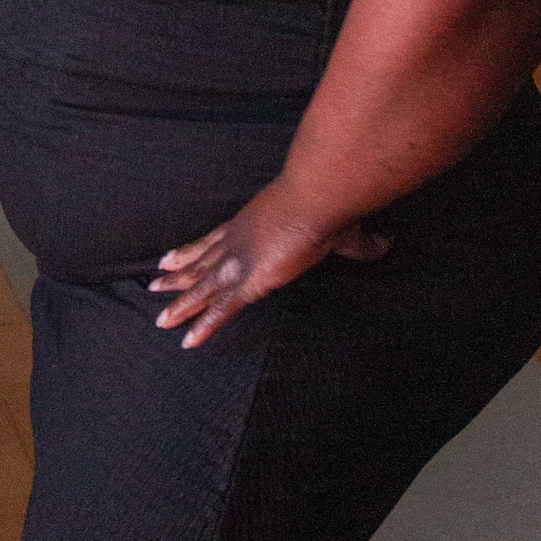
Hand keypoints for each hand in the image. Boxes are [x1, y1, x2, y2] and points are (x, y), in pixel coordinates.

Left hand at [148, 178, 388, 348]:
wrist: (318, 198)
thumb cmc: (328, 207)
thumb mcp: (343, 228)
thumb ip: (361, 242)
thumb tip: (386, 244)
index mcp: (251, 223)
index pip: (213, 240)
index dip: (191, 251)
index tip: (169, 258)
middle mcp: (237, 241)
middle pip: (199, 263)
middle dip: (177, 277)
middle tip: (154, 286)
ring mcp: (239, 262)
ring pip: (201, 288)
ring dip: (180, 306)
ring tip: (158, 319)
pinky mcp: (249, 282)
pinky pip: (220, 311)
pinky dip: (204, 327)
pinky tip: (188, 342)